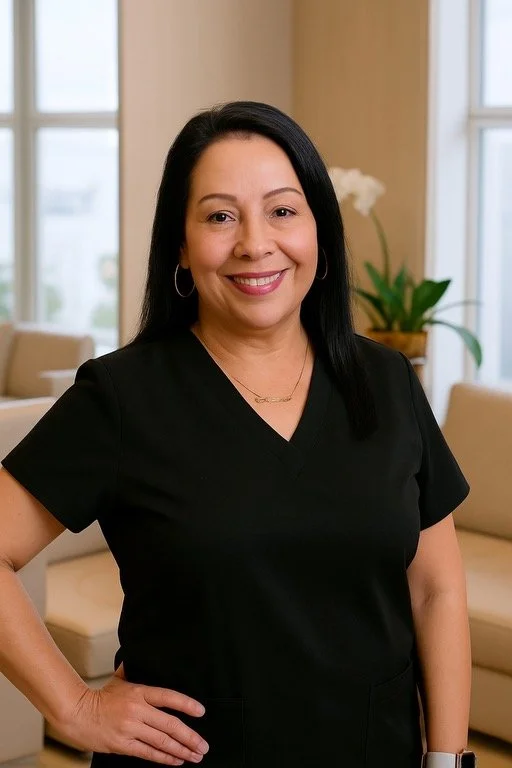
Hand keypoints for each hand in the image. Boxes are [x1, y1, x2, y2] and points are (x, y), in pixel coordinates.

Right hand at [53, 663, 208, 764]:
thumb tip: (140, 657)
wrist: (76, 714)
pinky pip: (148, 753)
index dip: (186, 704)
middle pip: (170, 724)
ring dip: (182, 750)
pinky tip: (177, 760)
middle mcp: (137, 710)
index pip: (168, 696)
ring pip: (162, 741)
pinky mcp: (123, 744)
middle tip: (203, 745)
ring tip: (195, 756)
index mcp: (139, 691)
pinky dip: (165, 758)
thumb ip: (132, 671)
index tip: (201, 712)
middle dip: (190, 736)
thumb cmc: (99, 698)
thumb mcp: (119, 680)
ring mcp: (130, 728)